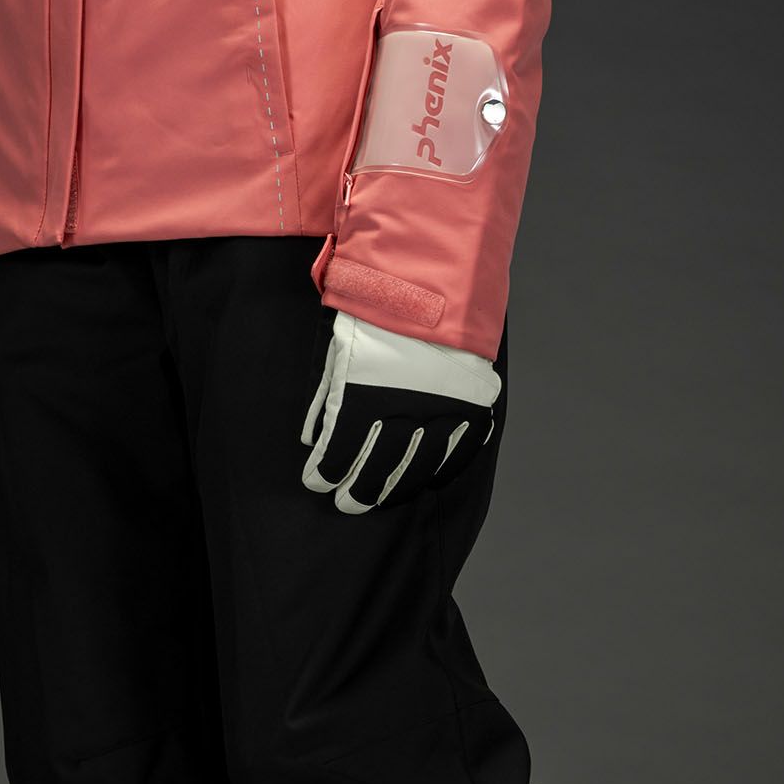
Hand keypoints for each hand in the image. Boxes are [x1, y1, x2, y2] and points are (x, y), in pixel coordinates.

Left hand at [301, 312, 502, 513]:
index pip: (341, 453)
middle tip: (348, 503)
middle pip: (379, 468)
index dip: (327, 473)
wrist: (432, 280)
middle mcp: (405, 409)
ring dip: (396, 488)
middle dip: (358, 490)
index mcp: (364, 395)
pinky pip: (459, 450)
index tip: (318, 482)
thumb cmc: (376, 314)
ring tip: (380, 499)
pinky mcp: (472, 404)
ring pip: (418, 468)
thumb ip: (328, 399)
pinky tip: (427, 480)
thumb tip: (312, 439)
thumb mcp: (339, 351)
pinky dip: (442, 469)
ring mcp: (443, 409)